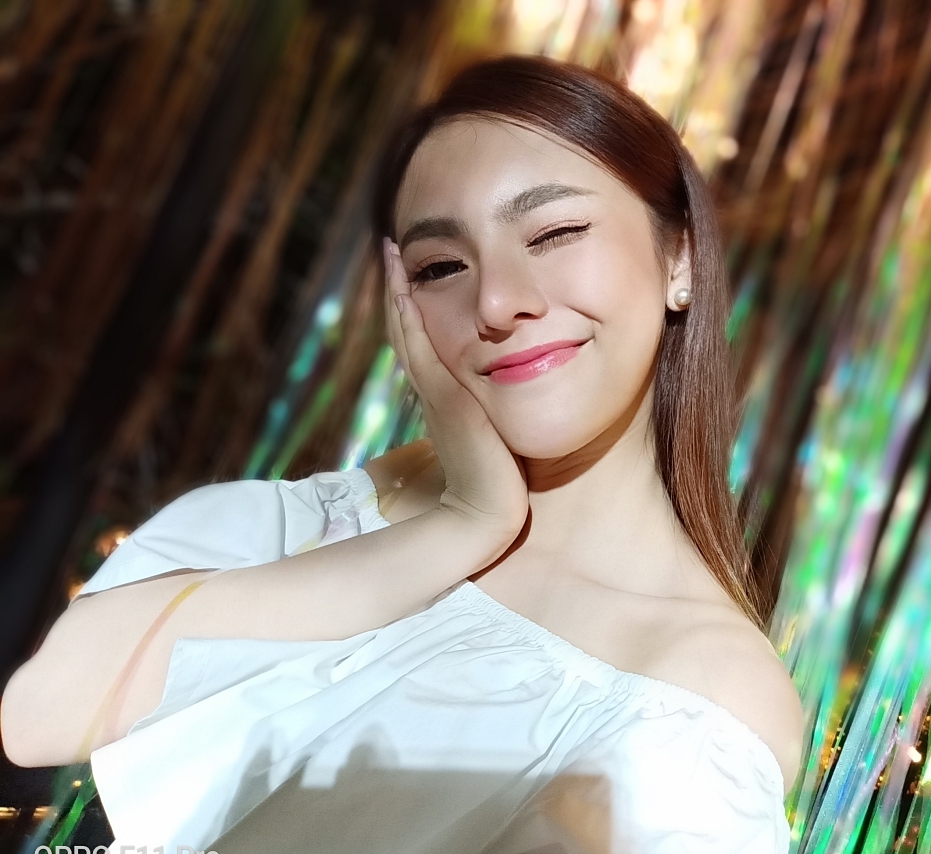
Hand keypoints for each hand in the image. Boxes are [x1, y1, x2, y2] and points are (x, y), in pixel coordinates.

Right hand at [382, 239, 528, 536]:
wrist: (491, 512)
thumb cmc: (504, 478)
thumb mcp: (500, 429)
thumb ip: (497, 408)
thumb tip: (522, 380)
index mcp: (447, 395)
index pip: (426, 340)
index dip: (414, 306)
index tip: (414, 267)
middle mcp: (434, 390)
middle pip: (409, 330)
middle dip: (402, 289)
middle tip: (393, 249)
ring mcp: (433, 393)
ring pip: (408, 334)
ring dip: (400, 292)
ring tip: (394, 254)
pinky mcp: (442, 399)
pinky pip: (420, 349)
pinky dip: (408, 317)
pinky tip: (406, 286)